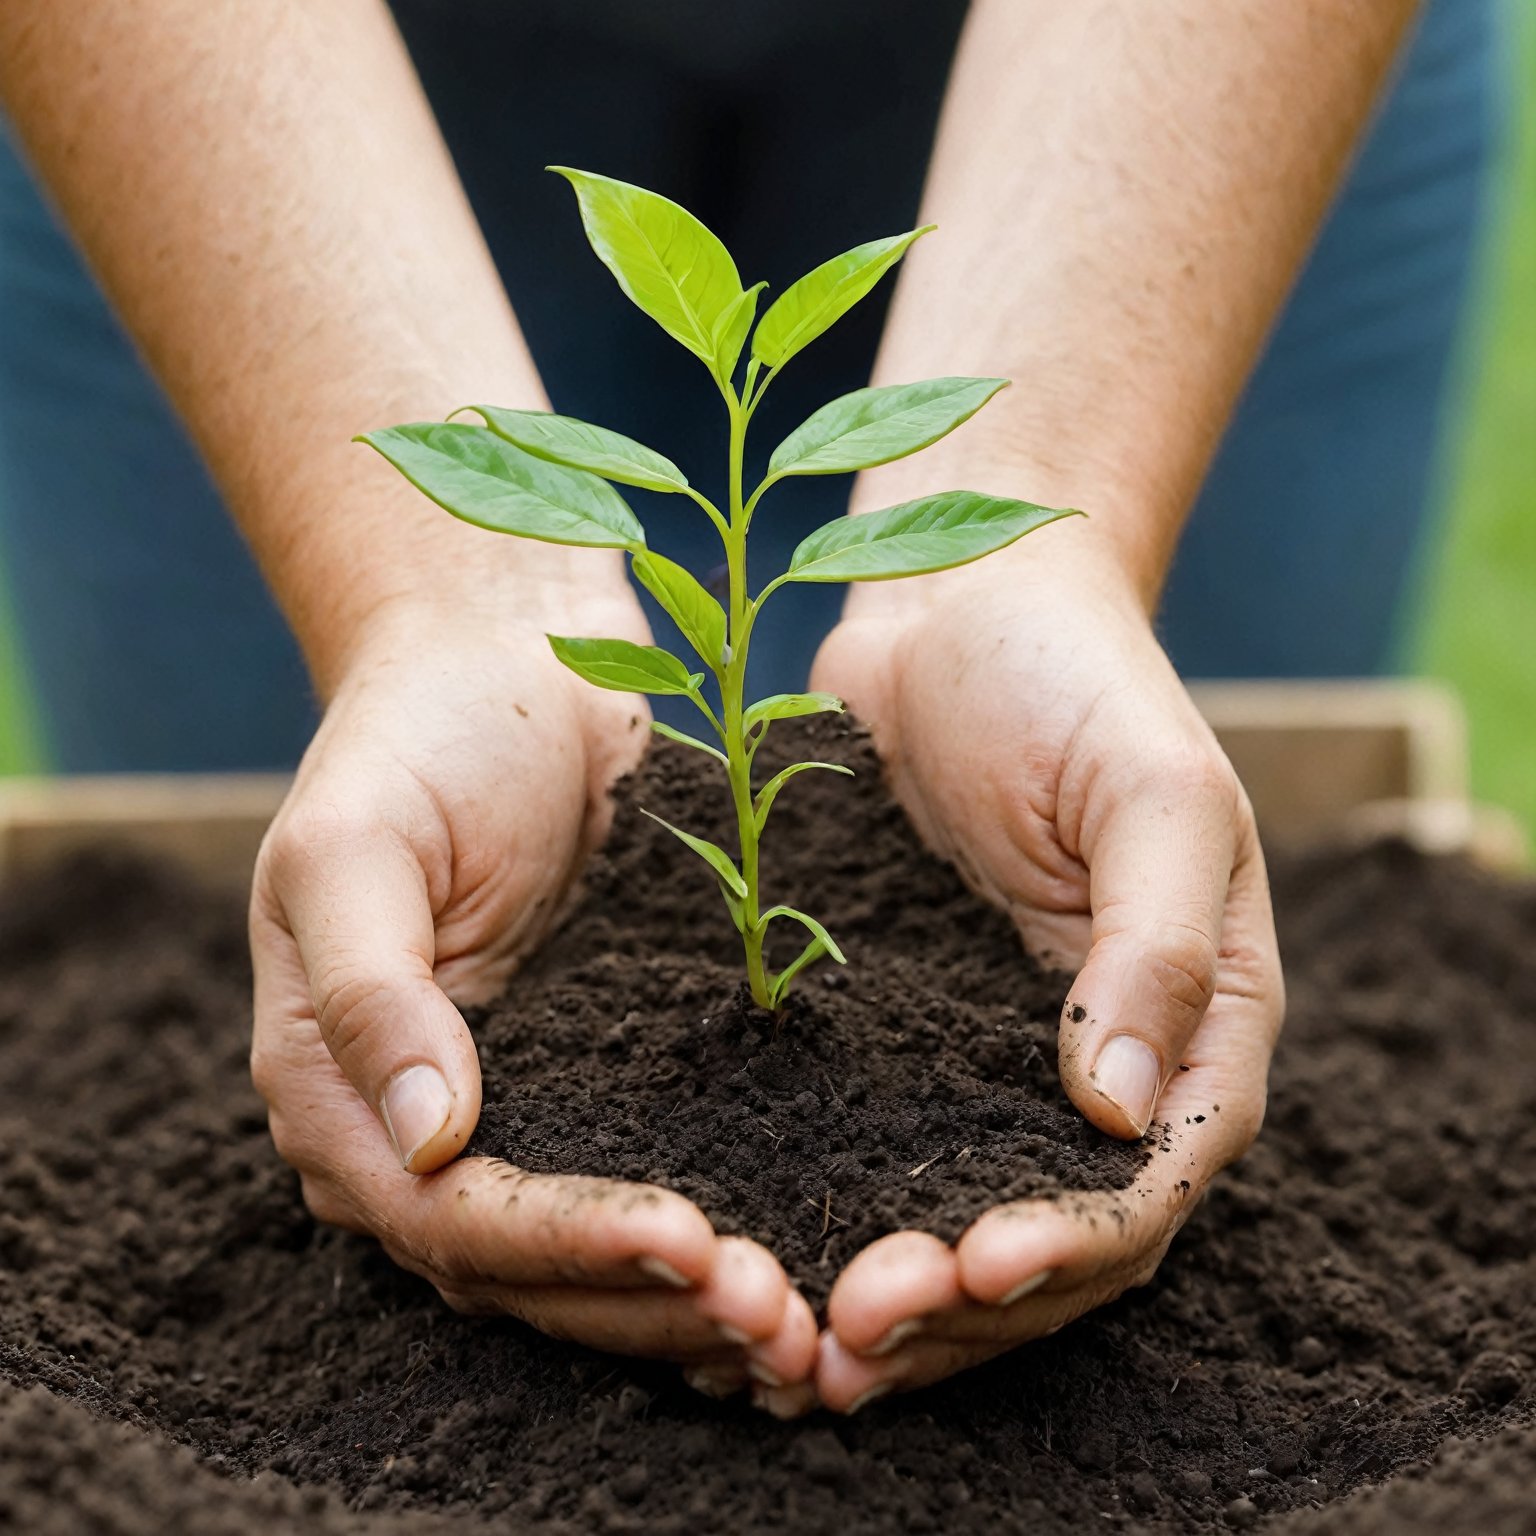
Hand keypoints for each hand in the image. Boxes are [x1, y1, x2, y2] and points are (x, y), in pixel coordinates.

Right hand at [248, 583, 816, 1392]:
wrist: (503, 663)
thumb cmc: (414, 739)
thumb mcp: (353, 847)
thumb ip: (371, 995)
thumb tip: (428, 1143)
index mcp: (342, 1094)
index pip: (453, 1221)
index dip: (566, 1245)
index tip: (687, 1244)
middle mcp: (423, 1135)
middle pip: (534, 1270)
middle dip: (652, 1303)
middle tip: (781, 1319)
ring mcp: (523, 1112)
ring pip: (600, 1259)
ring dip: (697, 1305)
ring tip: (810, 1327)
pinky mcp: (606, 1078)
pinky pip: (661, 1179)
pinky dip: (723, 1238)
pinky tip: (808, 1264)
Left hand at [792, 543, 1283, 1413]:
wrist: (959, 600)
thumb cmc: (1075, 680)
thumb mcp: (1152, 793)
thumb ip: (1153, 948)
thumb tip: (1120, 1118)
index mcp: (1193, 1023)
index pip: (1146, 1187)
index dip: (1067, 1250)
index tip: (971, 1274)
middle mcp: (1098, 1065)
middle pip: (1046, 1239)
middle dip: (958, 1312)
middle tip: (848, 1342)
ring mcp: (989, 1056)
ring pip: (950, 1215)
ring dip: (886, 1293)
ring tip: (794, 1345)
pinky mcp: (897, 1030)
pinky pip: (868, 1144)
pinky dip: (823, 1207)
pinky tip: (748, 1245)